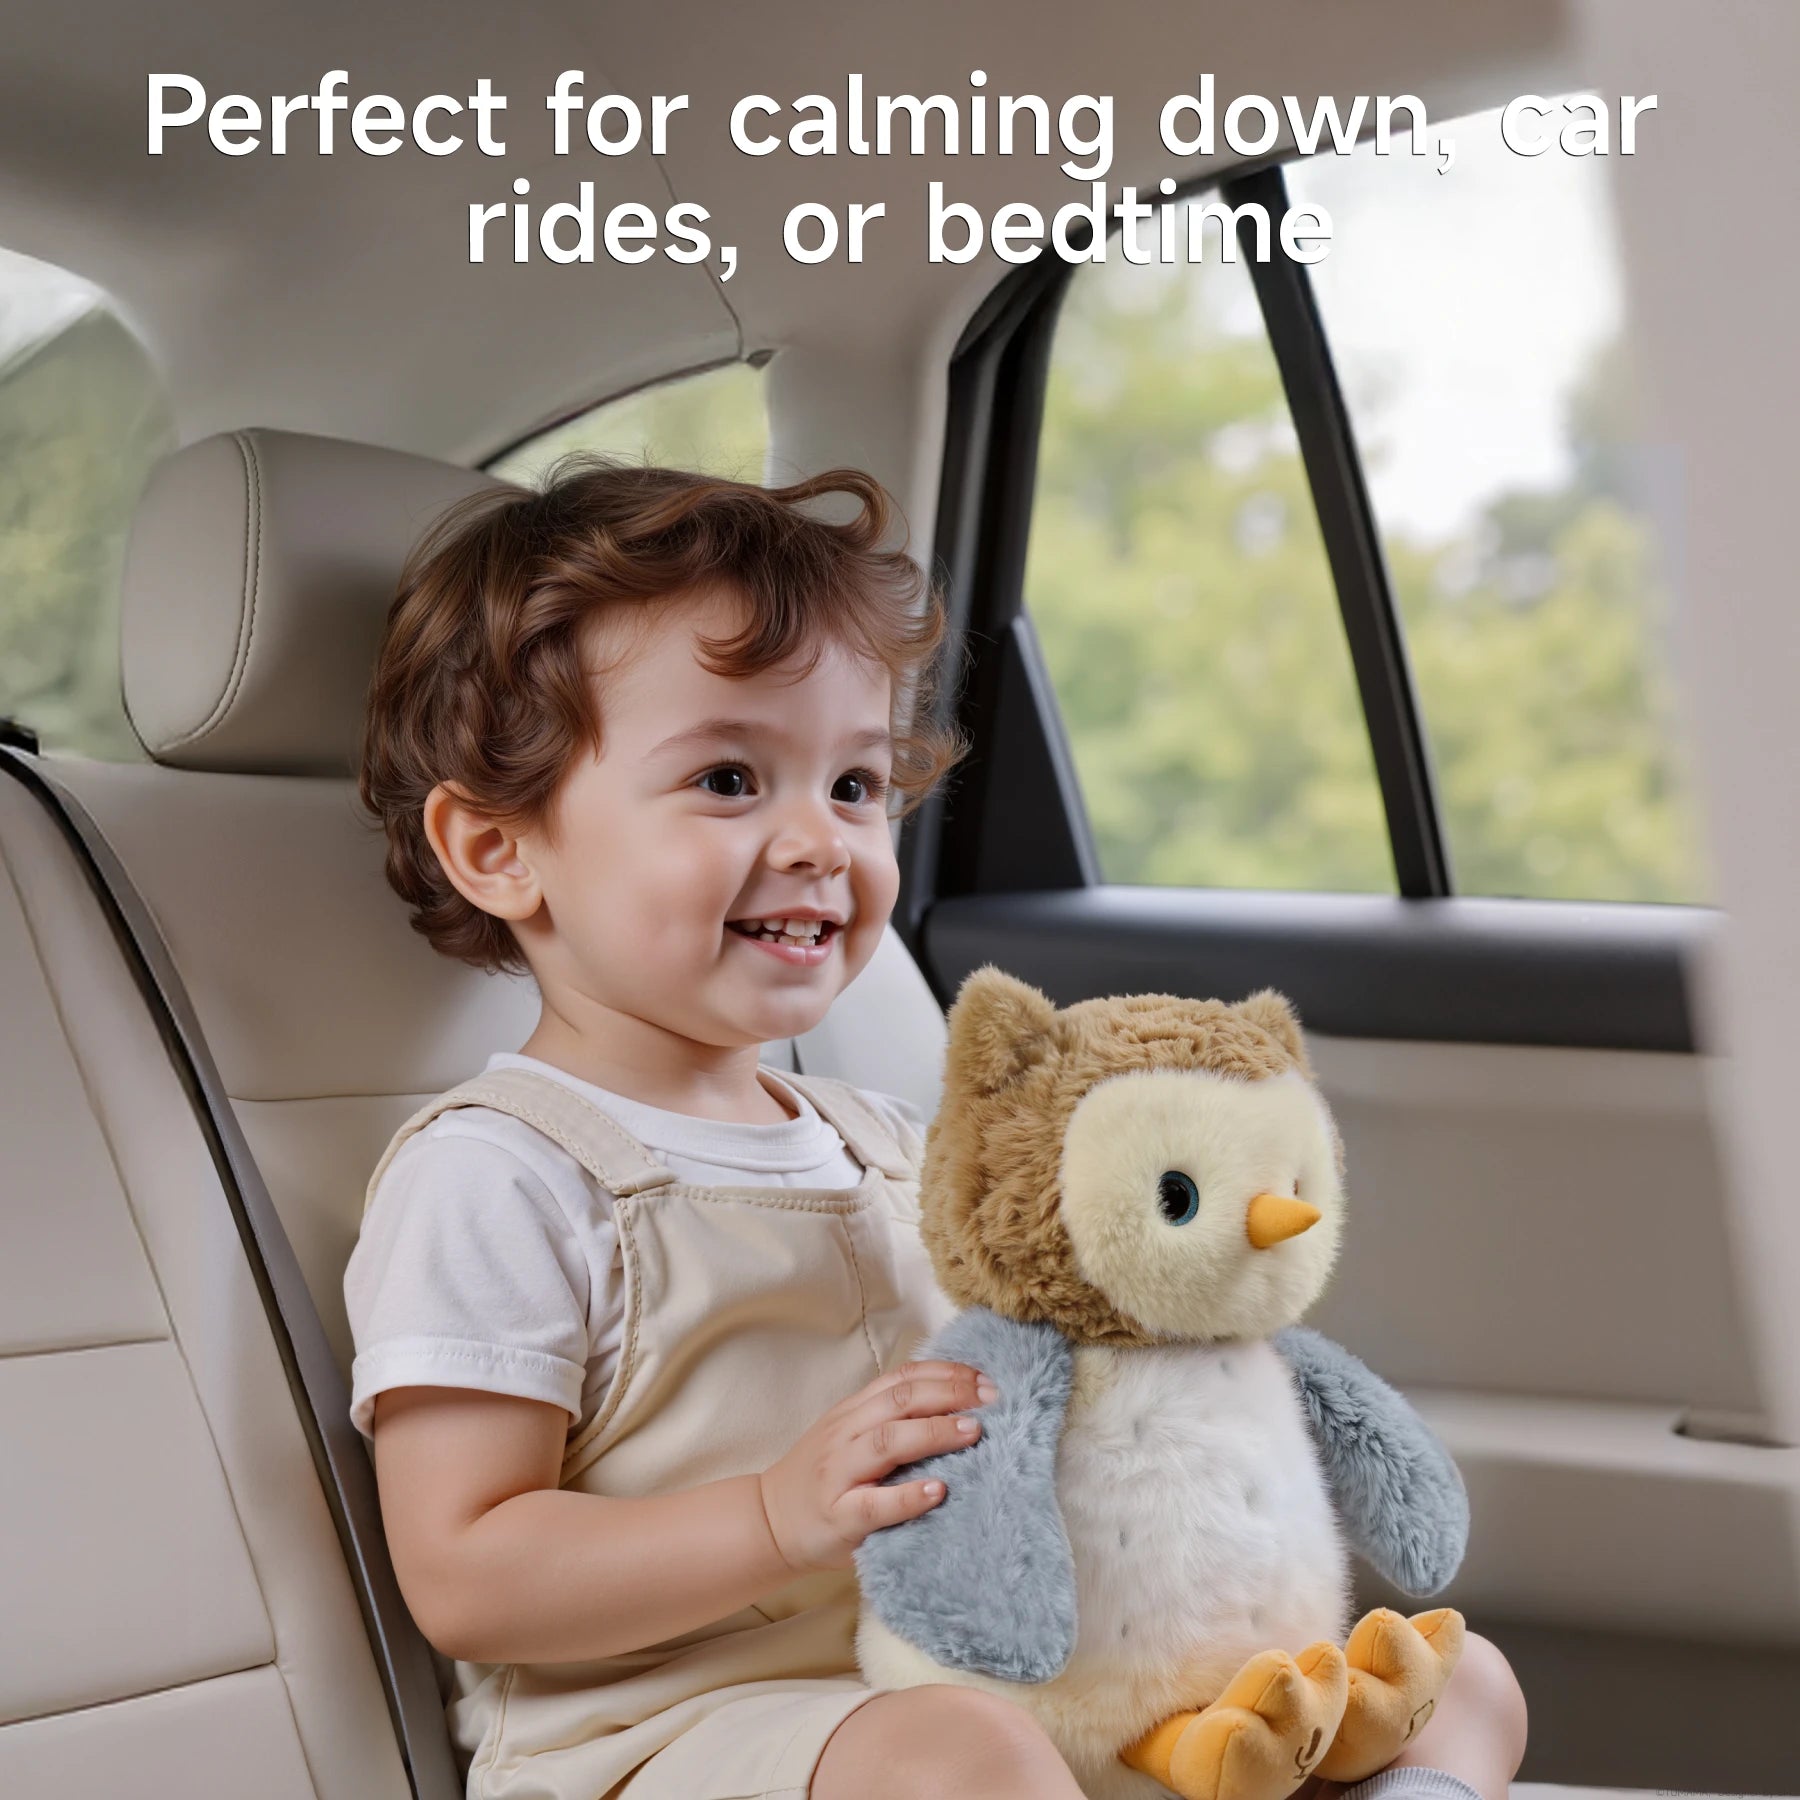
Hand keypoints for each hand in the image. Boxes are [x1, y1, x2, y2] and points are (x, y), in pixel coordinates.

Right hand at [757, 1360, 996, 1573]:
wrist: (769, 1521)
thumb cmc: (825, 1479)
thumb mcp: (851, 1437)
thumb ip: (891, 1421)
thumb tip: (959, 1406)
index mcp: (853, 1412)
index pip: (902, 1378)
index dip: (945, 1372)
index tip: (984, 1377)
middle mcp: (845, 1434)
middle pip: (900, 1401)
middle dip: (949, 1394)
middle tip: (991, 1399)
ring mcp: (838, 1473)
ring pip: (887, 1442)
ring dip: (933, 1433)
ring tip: (972, 1433)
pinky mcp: (838, 1516)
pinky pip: (875, 1504)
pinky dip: (909, 1496)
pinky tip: (938, 1491)